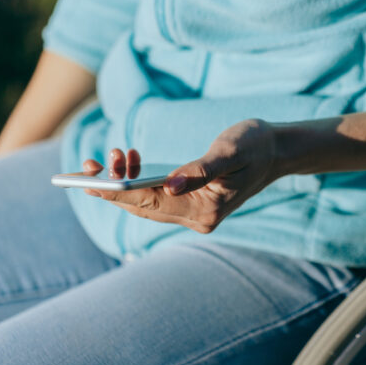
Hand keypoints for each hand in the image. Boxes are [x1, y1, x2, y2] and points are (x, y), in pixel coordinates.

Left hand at [83, 119, 279, 232]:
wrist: (278, 151)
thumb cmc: (255, 145)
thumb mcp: (229, 152)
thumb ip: (200, 170)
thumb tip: (168, 184)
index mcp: (207, 210)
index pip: (153, 203)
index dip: (119, 193)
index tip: (90, 183)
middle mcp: (199, 219)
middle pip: (145, 209)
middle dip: (113, 190)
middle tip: (87, 166)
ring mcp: (196, 215)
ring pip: (148, 206)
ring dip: (124, 185)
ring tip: (111, 155)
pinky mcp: (193, 205)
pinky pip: (157, 199)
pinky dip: (139, 183)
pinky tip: (131, 161)